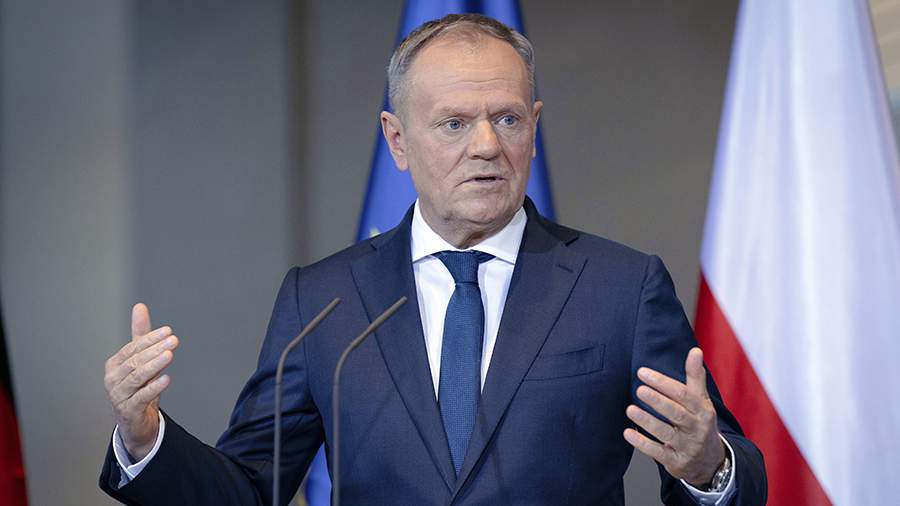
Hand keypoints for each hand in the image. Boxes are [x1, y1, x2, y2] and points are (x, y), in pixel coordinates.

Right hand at [104, 303, 178, 460]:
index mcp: (115, 364)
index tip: (168, 331)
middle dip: (154, 349)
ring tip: (169, 355)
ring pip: (137, 377)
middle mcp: (113, 379)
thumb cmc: (137, 386)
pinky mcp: (128, 410)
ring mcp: (119, 395)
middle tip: (173, 340)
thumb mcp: (140, 360)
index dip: (150, 339)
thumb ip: (140, 335)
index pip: (133, 348)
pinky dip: (154, 387)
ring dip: (154, 365)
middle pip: (135, 361)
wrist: (135, 421)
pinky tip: (167, 379)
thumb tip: (139, 306)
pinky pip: (141, 396)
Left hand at [623, 347, 725, 486]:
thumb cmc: (700, 422)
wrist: (710, 461)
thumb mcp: (701, 400)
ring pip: (665, 433)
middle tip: (639, 390)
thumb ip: (695, 376)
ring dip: (647, 421)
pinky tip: (628, 433)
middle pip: (676, 413)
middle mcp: (696, 428)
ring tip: (630, 409)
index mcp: (702, 410)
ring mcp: (686, 446)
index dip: (663, 383)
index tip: (642, 372)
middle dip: (657, 401)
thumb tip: (695, 350)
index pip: (683, 394)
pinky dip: (642, 443)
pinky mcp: (676, 462)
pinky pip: (658, 452)